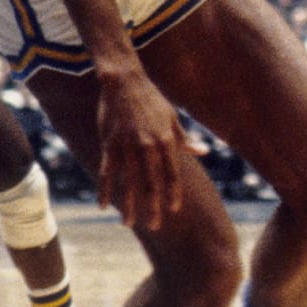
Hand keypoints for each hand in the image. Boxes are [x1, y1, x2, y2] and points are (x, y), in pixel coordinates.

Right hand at [95, 70, 187, 230]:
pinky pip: (107, 171)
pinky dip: (104, 189)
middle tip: (155, 226)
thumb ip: (185, 139)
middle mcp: (148, 146)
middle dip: (153, 207)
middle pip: (151, 184)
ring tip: (128, 223)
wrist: (125, 80)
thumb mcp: (173, 117)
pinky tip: (102, 205)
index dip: (173, 194)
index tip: (173, 210)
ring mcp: (127, 146)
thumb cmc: (151, 98)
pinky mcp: (110, 143)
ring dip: (128, 205)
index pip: (172, 175)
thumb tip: (204, 152)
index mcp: (166, 141)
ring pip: (128, 182)